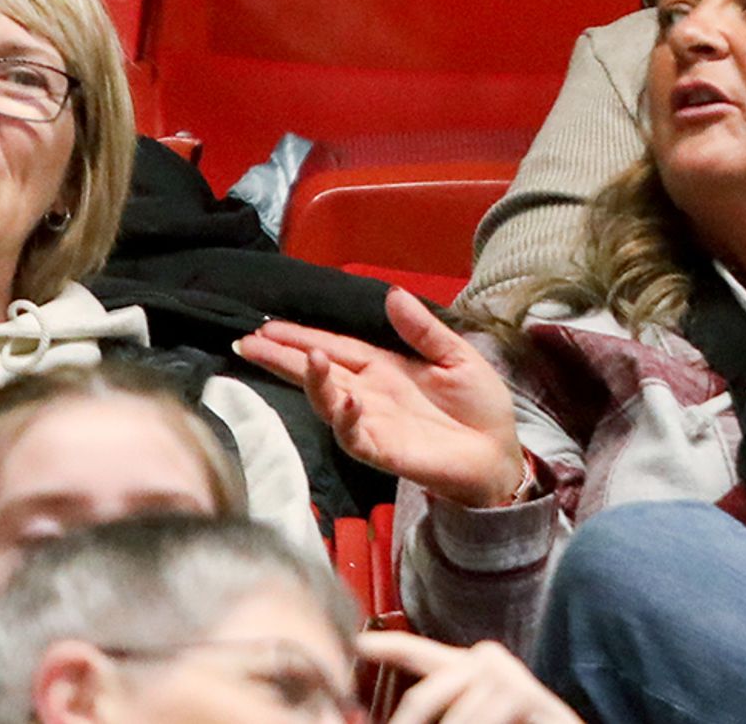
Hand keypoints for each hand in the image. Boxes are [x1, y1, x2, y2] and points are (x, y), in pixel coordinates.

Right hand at [235, 286, 526, 512]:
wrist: (499, 452)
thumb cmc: (477, 405)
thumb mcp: (456, 355)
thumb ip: (423, 329)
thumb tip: (393, 293)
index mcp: (384, 368)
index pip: (335, 348)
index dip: (302, 337)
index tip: (266, 325)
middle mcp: (369, 394)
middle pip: (319, 372)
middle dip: (283, 358)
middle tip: (247, 342)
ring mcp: (372, 423)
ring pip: (330, 402)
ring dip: (315, 382)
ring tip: (306, 357)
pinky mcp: (384, 451)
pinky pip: (356, 436)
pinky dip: (347, 419)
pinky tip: (346, 400)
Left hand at [355, 633, 582, 723]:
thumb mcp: (469, 719)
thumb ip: (443, 711)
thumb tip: (406, 714)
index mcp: (466, 670)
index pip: (420, 655)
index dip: (389, 648)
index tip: (359, 646)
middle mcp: (486, 661)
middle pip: (424, 696)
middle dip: (411, 723)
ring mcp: (507, 673)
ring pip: (454, 717)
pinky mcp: (525, 692)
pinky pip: (484, 717)